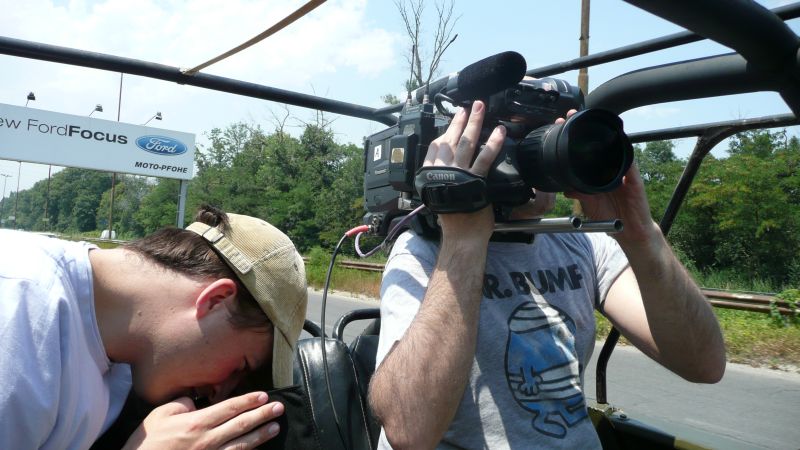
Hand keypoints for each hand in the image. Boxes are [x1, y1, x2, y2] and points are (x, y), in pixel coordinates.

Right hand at [123, 392, 282, 449]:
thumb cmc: (147, 443)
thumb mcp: (160, 415)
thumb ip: (182, 403)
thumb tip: (197, 400)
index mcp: (197, 423)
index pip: (229, 408)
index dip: (248, 401)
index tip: (264, 395)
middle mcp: (208, 440)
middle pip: (241, 425)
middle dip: (262, 415)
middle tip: (279, 407)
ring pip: (242, 445)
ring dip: (261, 435)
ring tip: (275, 427)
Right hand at [424, 101, 505, 240]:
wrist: (461, 235)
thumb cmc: (452, 219)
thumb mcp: (437, 196)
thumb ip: (440, 179)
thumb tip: (446, 167)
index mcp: (431, 174)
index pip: (435, 147)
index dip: (445, 131)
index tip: (452, 120)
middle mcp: (443, 171)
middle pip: (451, 139)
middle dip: (460, 120)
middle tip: (468, 106)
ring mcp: (459, 174)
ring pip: (466, 142)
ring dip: (474, 122)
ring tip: (481, 108)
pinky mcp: (476, 180)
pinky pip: (485, 157)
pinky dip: (493, 143)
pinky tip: (499, 131)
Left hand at [557, 110, 659, 245]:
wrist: (629, 230)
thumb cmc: (608, 214)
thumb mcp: (588, 204)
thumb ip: (579, 194)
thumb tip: (565, 188)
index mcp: (594, 172)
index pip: (582, 149)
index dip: (572, 136)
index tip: (561, 123)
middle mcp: (607, 167)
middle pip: (596, 142)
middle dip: (584, 127)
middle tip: (571, 114)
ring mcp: (620, 170)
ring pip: (613, 147)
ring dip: (602, 134)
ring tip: (590, 122)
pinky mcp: (633, 176)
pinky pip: (628, 161)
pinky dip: (622, 152)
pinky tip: (614, 142)